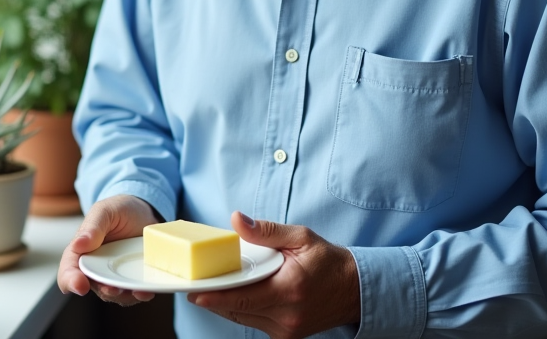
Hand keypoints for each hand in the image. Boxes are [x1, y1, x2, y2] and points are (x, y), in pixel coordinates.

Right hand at [56, 194, 160, 305]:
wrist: (145, 212)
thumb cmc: (120, 210)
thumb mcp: (105, 210)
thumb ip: (92, 226)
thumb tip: (78, 244)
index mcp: (81, 250)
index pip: (68, 270)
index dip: (70, 280)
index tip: (79, 285)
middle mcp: (95, 267)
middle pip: (92, 286)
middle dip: (102, 290)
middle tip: (112, 288)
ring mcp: (114, 275)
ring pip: (114, 294)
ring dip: (122, 296)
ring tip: (135, 291)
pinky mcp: (131, 279)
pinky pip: (132, 293)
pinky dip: (138, 295)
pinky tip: (146, 291)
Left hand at [189, 211, 360, 338]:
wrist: (352, 289)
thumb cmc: (326, 261)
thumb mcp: (300, 237)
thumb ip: (266, 231)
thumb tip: (237, 220)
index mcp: (290, 290)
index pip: (243, 297)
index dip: (215, 296)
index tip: (194, 292)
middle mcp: (287, 316)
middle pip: (238, 310)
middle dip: (214, 298)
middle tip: (193, 285)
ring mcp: (286, 330)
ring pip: (243, 318)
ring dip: (226, 304)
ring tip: (211, 287)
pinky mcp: (286, 336)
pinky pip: (254, 322)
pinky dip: (242, 309)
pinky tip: (235, 295)